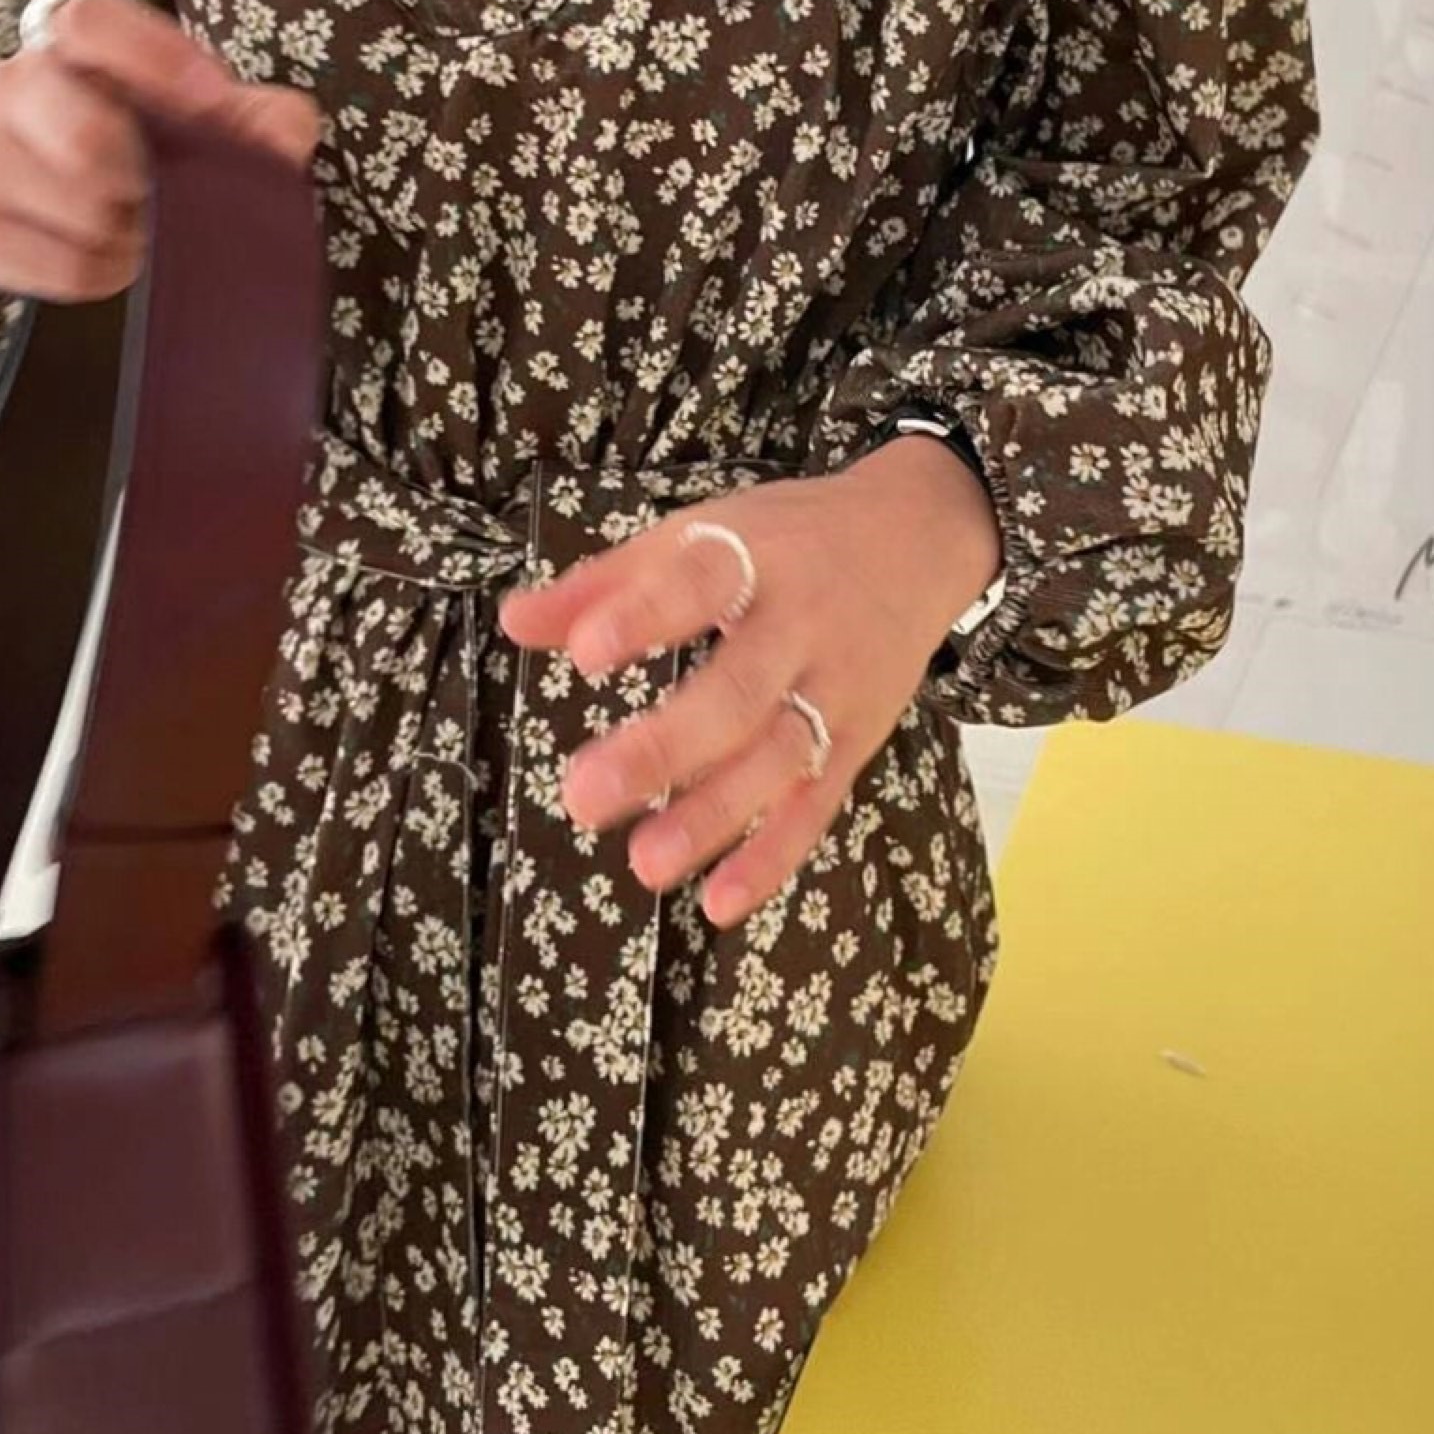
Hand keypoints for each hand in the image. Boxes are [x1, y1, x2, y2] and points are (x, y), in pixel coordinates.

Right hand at [0, 0, 320, 299]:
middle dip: (146, 176)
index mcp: (75, 41)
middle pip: (80, 130)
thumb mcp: (229, 120)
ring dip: (127, 232)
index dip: (153, 58)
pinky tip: (116, 263)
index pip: (88, 20)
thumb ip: (265, 116)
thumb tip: (281, 132)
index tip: (211, 100)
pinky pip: (47, 263)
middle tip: (167, 194)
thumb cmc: (172, 142)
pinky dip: (97, 273)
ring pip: (69, 205)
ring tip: (147, 233)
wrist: (118, 203)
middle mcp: (15, 85)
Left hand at [496, 434, 1002, 929]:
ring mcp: (835, 691)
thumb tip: (515, 621)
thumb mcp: (702, 532)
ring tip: (642, 863)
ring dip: (713, 817)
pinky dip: (772, 857)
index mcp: (756, 557)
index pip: (703, 582)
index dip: (647, 615)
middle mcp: (802, 626)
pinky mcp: (856, 744)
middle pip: (739, 692)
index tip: (587, 654)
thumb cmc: (788, 540)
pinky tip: (718, 901)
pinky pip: (815, 806)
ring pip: (778, 759)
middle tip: (584, 795)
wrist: (918, 540)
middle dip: (665, 748)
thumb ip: (606, 582)